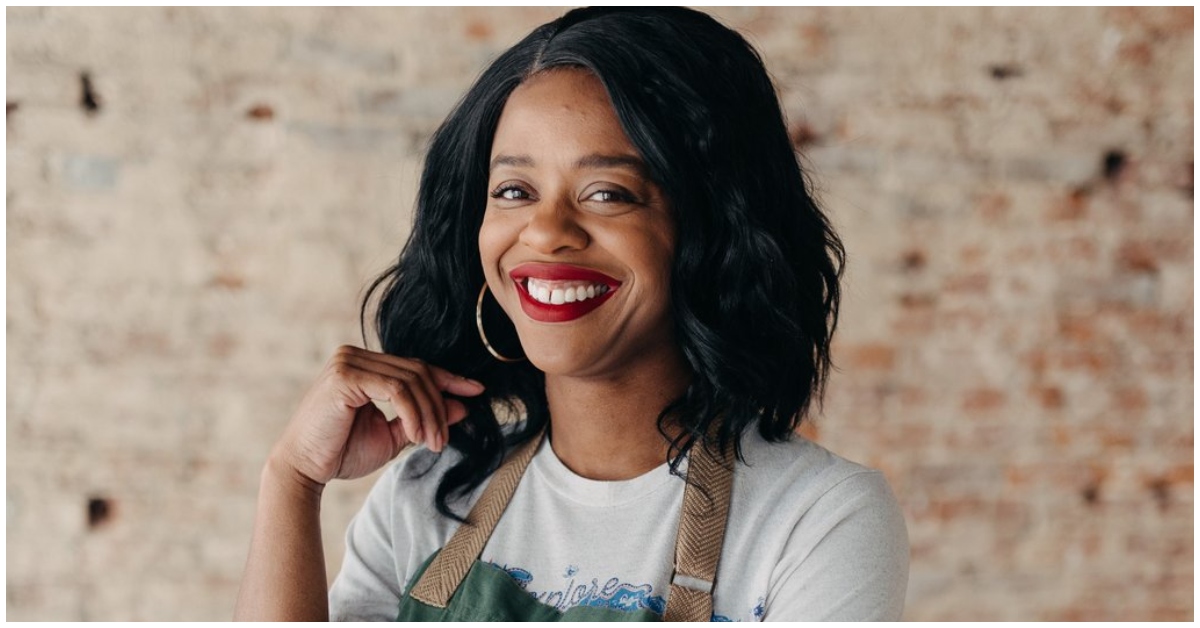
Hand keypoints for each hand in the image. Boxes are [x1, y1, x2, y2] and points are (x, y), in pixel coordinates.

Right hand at [271, 345, 485, 485]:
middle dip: (439, 406)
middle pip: (418, 372)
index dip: (449, 378)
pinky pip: (395, 390)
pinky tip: (417, 436)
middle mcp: (355, 355)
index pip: (415, 366)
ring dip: (429, 414)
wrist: (304, 469)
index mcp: (365, 365)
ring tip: (433, 443)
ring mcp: (348, 361)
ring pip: (411, 381)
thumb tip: (462, 405)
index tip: (476, 391)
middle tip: (444, 440)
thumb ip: (423, 417)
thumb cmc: (341, 452)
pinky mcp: (344, 375)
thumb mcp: (393, 434)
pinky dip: (413, 413)